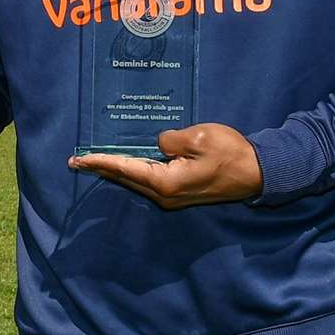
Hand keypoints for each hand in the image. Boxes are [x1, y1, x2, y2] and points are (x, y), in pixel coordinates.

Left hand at [68, 124, 263, 209]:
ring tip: (94, 161)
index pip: (124, 168)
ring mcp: (172, 196)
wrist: (258, 173)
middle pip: (125, 178)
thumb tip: (158, 144)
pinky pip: (148, 180)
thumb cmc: (230, 153)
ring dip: (115, 170)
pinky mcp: (180, 191)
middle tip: (76, 161)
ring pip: (136, 180)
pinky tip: (125, 163)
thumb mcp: (198, 138)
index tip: (78, 160)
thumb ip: (170, 140)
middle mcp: (164, 194)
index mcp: (166, 182)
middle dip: (101, 168)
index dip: (100, 162)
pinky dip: (132, 170)